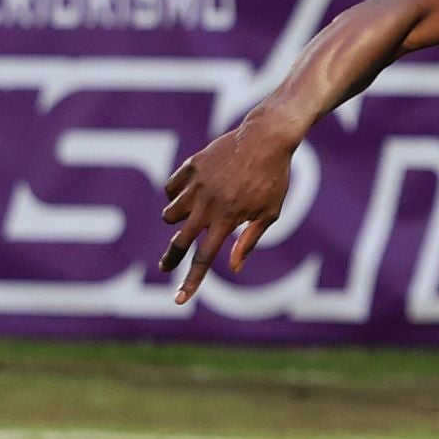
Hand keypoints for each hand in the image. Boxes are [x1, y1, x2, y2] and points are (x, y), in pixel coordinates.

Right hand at [159, 113, 297, 304]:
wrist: (266, 138)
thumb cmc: (274, 178)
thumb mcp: (269, 213)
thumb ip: (249, 240)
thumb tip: (233, 266)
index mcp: (227, 220)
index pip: (204, 259)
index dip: (191, 282)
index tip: (179, 300)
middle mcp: (206, 205)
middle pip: (179, 241)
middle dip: (170, 259)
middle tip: (164, 268)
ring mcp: (195, 185)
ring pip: (170, 213)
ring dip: (176, 220)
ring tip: (192, 216)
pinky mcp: (191, 166)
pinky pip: (171, 187)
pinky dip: (175, 194)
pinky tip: (188, 193)